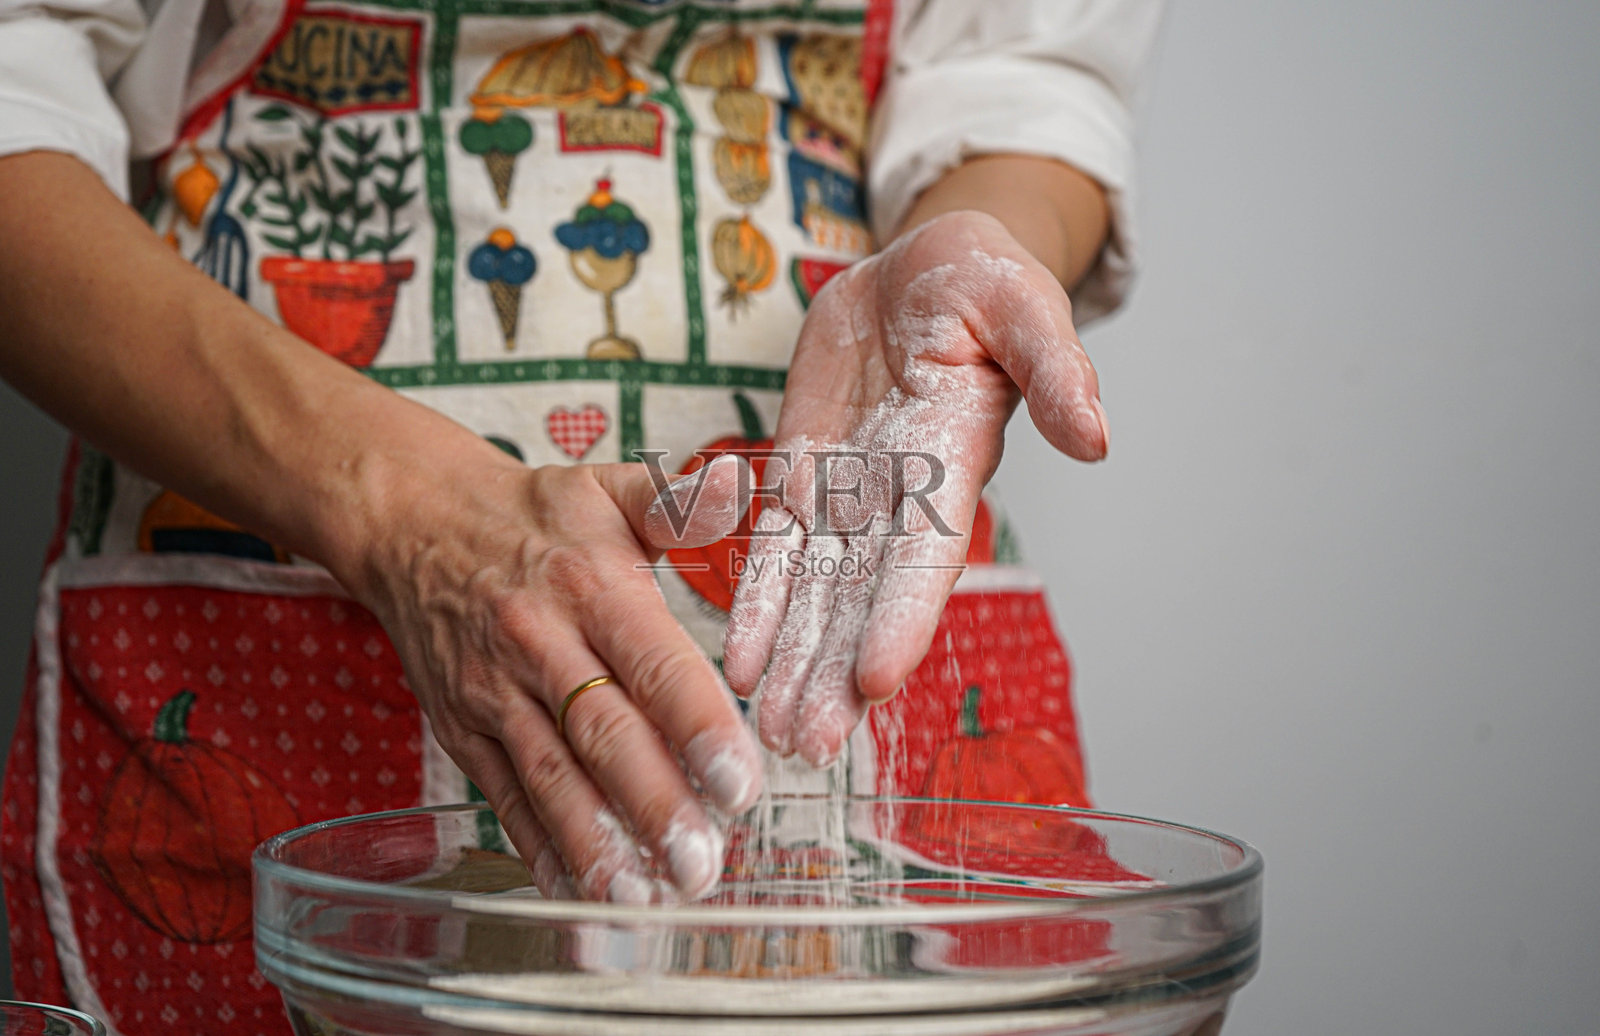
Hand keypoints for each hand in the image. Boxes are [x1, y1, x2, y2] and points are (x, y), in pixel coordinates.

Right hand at [343, 445, 761, 902]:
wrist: (412, 524)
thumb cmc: (531, 515)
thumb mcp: (607, 490)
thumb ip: (678, 503)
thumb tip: (741, 485)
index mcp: (592, 587)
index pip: (652, 663)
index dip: (697, 726)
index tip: (740, 782)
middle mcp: (542, 645)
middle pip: (603, 736)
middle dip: (655, 806)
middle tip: (703, 864)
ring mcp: (496, 694)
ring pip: (550, 777)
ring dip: (597, 843)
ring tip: (644, 897)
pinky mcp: (464, 729)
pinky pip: (504, 795)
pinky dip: (539, 846)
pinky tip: (577, 890)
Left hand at [722, 211, 1108, 765]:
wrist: (921, 267)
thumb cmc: (984, 281)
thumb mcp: (1024, 305)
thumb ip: (1056, 368)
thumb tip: (1096, 434)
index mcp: (953, 463)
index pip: (926, 555)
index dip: (900, 616)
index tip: (874, 680)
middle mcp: (900, 498)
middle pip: (862, 598)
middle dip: (835, 671)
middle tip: (806, 745)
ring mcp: (849, 490)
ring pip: (813, 590)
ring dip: (793, 660)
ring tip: (769, 731)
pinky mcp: (803, 471)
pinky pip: (772, 546)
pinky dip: (754, 602)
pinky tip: (737, 664)